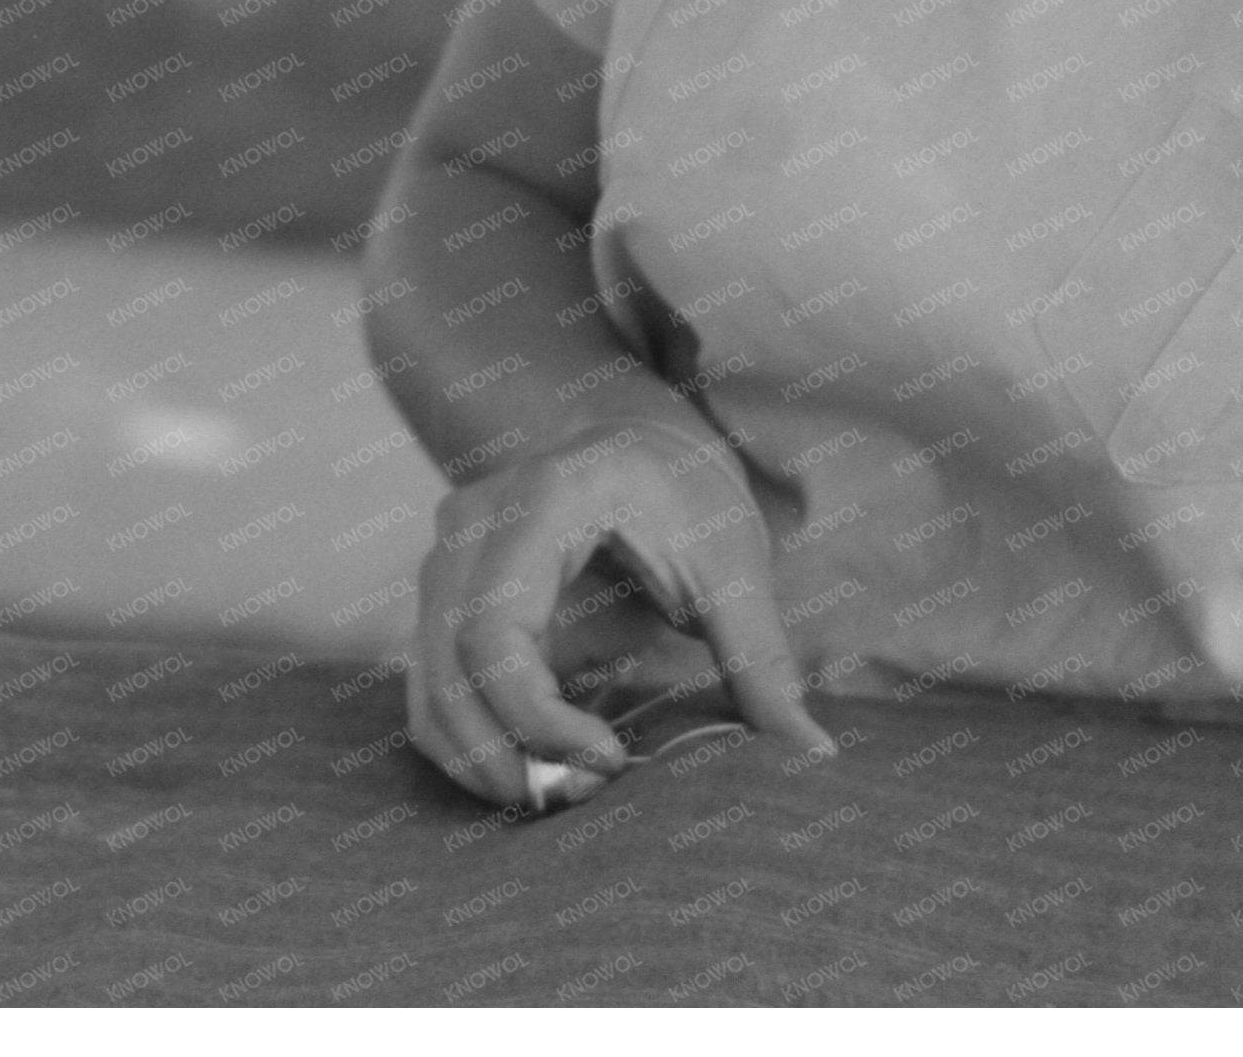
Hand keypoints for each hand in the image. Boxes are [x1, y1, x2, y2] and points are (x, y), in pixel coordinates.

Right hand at [406, 414, 829, 808]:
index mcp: (542, 498)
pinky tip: (535, 768)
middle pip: (449, 664)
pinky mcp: (443, 596)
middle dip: (506, 752)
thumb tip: (814, 756)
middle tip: (582, 798)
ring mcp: (445, 556)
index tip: (609, 760)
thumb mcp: (733, 567)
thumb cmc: (687, 496)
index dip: (535, 714)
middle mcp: (472, 521)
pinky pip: (431, 687)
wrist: (641, 444)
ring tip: (563, 793)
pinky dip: (469, 743)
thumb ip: (761, 660)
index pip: (493, 628)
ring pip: (428, 685)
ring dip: (482, 758)